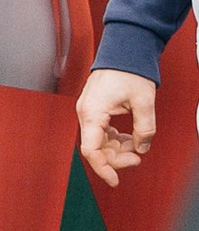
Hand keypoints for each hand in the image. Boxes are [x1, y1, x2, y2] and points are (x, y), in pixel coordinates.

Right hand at [77, 66, 157, 188]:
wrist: (124, 50)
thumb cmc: (129, 70)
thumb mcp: (144, 102)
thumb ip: (145, 129)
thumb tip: (142, 148)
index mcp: (92, 113)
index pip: (92, 151)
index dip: (103, 169)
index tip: (115, 181)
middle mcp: (86, 113)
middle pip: (96, 148)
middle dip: (116, 158)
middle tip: (137, 158)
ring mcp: (88, 111)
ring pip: (99, 141)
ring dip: (117, 148)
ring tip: (136, 145)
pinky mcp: (94, 108)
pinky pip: (101, 131)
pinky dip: (114, 138)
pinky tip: (128, 138)